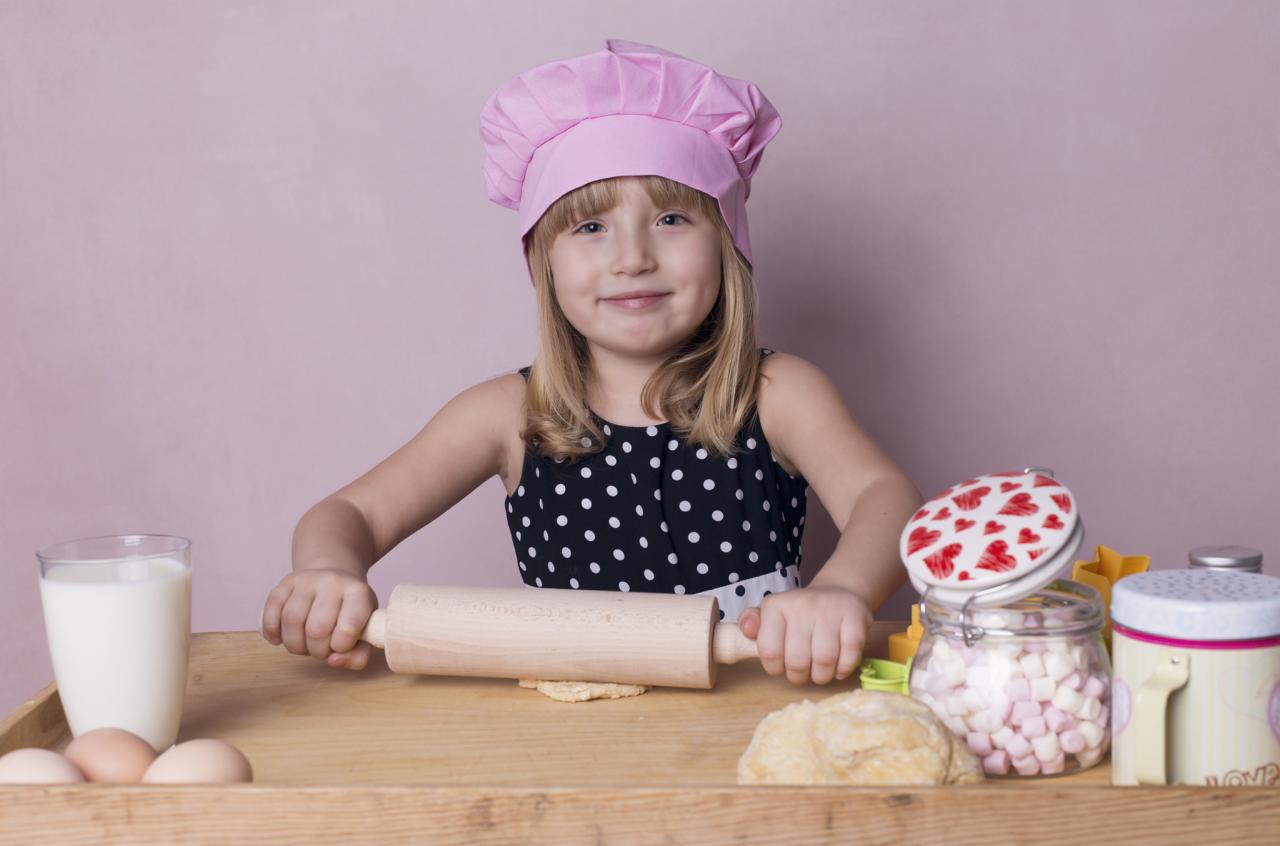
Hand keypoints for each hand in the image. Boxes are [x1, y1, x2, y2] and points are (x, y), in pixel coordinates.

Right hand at [260, 568, 376, 670]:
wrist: (334, 579)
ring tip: (303, 645)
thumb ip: (357, 656)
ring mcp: (307, 580)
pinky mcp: (285, 582)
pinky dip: (272, 631)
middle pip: (316, 629)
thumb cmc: (350, 612)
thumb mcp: (365, 632)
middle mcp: (333, 582)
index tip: (340, 646)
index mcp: (358, 593)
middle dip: (317, 651)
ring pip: (291, 620)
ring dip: (294, 645)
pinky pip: (271, 610)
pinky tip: (280, 638)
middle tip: (321, 650)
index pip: (348, 628)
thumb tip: (333, 661)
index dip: (341, 647)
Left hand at [736, 585, 871, 685]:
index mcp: (776, 606)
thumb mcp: (771, 614)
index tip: (781, 666)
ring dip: (822, 676)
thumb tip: (746, 631)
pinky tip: (838, 665)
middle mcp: (802, 605)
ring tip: (820, 671)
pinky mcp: (856, 619)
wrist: (839, 593)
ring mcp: (830, 611)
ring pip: (824, 660)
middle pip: (797, 661)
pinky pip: (849, 657)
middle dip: (799, 677)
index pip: (769, 652)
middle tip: (802, 673)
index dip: (775, 668)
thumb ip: (752, 623)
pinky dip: (843, 669)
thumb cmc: (800, 613)